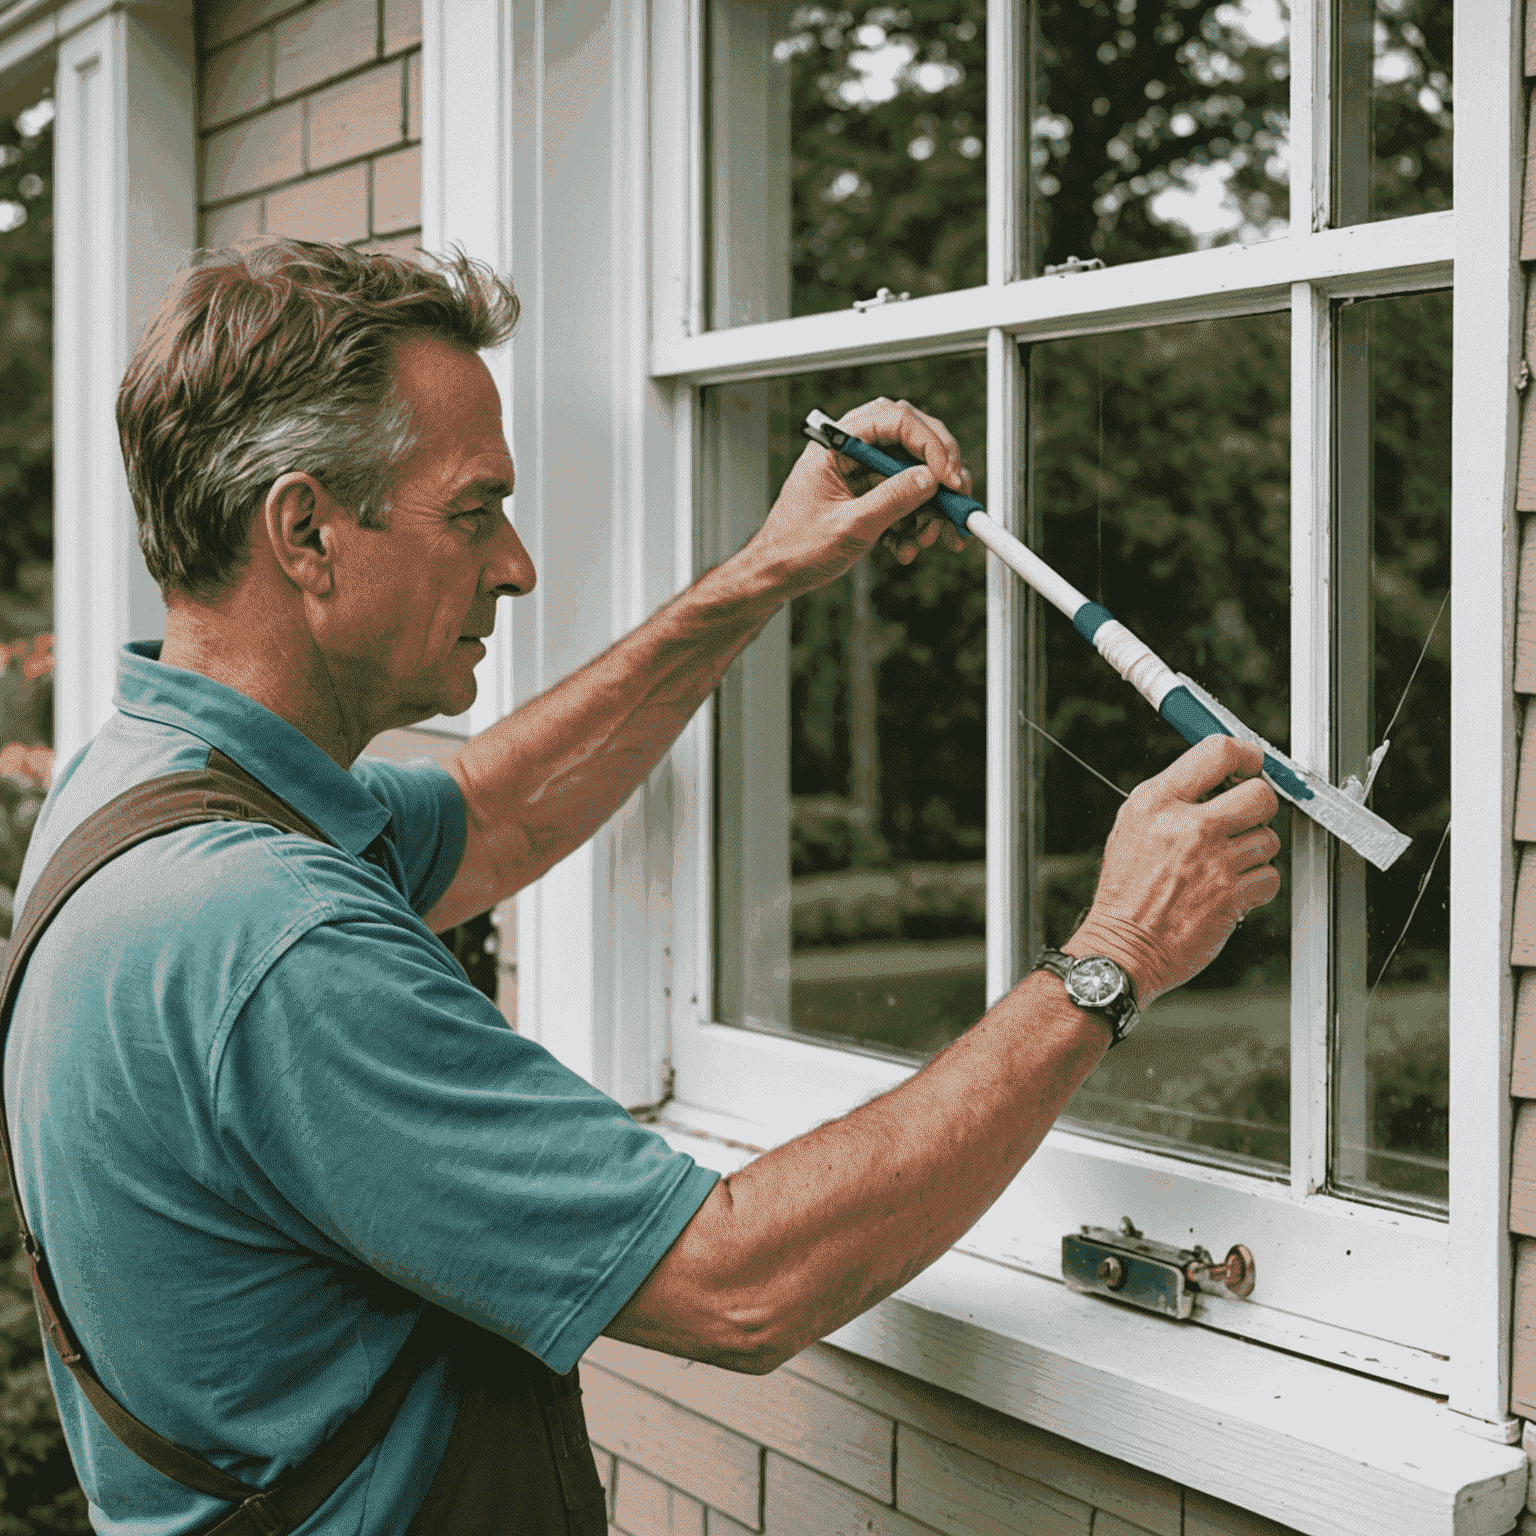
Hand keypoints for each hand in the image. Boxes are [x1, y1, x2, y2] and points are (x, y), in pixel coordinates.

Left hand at [743, 398, 970, 594]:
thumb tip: (929, 480)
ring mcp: (860, 472)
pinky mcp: (868, 495)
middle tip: (955, 497)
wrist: (775, 576)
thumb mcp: (848, 526)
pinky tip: (907, 546)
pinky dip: (914, 522)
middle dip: (938, 470)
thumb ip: (891, 500)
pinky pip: (904, 498)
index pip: (894, 419)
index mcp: (835, 444)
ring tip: (927, 537)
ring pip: (912, 471)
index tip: (947, 477)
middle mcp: (850, 451)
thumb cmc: (794, 549)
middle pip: (910, 438)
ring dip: (929, 506)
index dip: (929, 444)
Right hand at [1063, 736, 1281, 1007]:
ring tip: (1226, 864)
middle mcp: (1187, 826)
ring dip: (1254, 851)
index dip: (1246, 755)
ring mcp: (1213, 861)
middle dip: (1259, 806)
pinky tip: (1231, 889)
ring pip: (1269, 838)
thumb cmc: (1125, 892)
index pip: (1217, 752)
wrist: (1122, 947)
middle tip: (1245, 818)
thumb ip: (1172, 798)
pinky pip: (1270, 876)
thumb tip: (1218, 776)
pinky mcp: (1232, 895)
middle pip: (1259, 793)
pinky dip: (1256, 884)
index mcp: (1156, 802)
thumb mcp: (1132, 827)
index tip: (1252, 763)